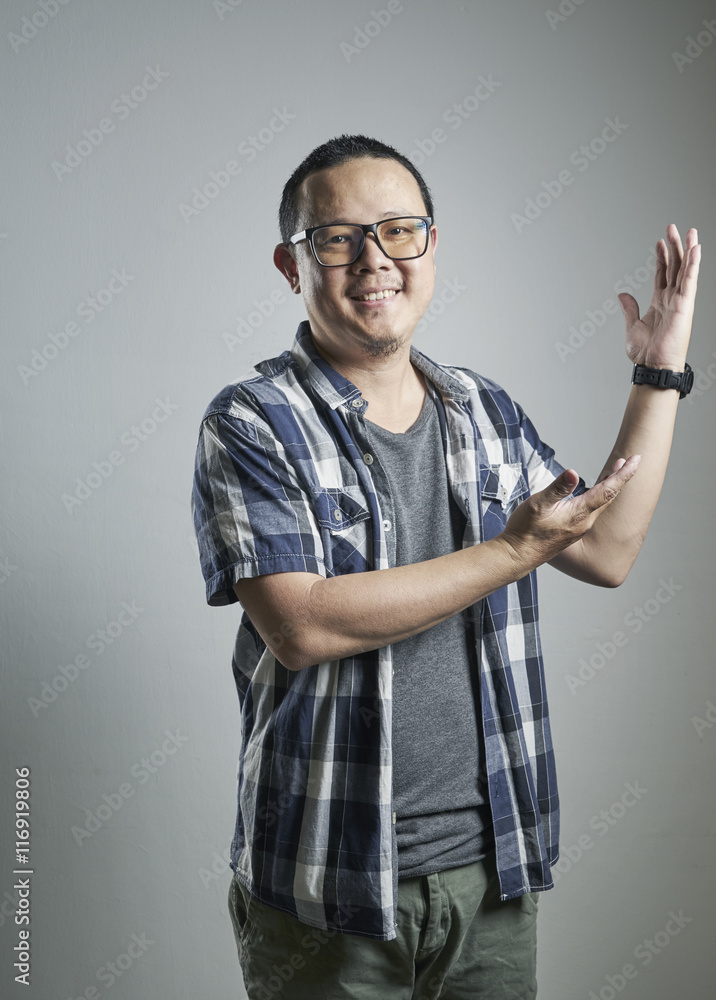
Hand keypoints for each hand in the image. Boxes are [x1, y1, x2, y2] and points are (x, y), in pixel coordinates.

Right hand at [498, 456, 640, 570]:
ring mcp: (578, 528)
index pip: (608, 489)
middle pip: (608, 496)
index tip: (635, 459)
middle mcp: (584, 522)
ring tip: (612, 472)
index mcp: (579, 513)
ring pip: (600, 504)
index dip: (623, 473)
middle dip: (619, 477)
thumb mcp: (538, 504)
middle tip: (628, 460)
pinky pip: (591, 511)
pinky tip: (591, 495)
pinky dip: (597, 497)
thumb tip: (573, 472)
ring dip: (608, 487)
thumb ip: (558, 488)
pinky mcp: (571, 532)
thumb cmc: (525, 531)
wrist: (517, 557)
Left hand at [618, 224, 700, 370]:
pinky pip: (690, 281)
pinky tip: (696, 248)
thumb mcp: (632, 326)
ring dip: (687, 249)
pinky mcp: (684, 305)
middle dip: (674, 246)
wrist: (652, 366)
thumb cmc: (646, 353)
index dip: (661, 257)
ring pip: (685, 269)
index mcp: (660, 303)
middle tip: (673, 227)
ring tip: (689, 231)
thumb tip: (622, 294)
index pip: (662, 274)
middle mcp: (672, 299)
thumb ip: (630, 308)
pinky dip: (693, 264)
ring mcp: (680, 301)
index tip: (660, 242)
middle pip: (675, 267)